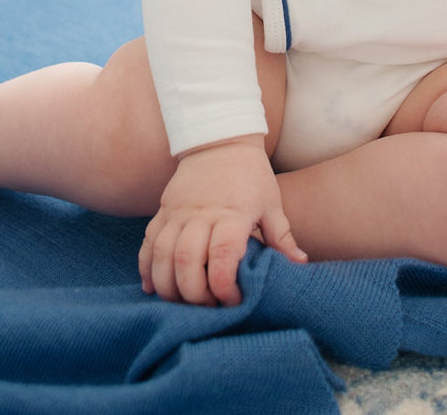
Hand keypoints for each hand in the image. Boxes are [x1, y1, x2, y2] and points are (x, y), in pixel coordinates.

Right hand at [138, 135, 306, 305]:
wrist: (221, 139)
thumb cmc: (251, 175)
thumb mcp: (272, 203)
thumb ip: (282, 237)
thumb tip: (300, 264)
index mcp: (232, 213)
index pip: (222, 254)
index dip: (224, 284)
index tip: (232, 300)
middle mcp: (201, 213)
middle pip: (187, 259)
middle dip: (194, 293)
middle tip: (207, 306)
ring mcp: (178, 212)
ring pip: (162, 254)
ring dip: (168, 285)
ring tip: (181, 302)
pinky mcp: (163, 210)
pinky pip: (148, 242)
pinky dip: (146, 268)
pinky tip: (152, 287)